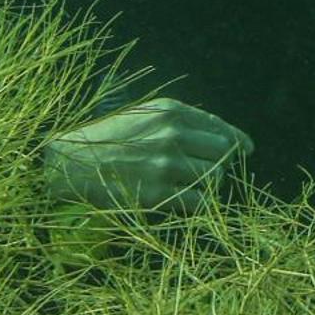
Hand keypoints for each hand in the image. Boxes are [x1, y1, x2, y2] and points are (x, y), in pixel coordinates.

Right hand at [43, 98, 254, 215]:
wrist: (69, 162)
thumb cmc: (109, 138)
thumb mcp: (144, 114)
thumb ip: (184, 121)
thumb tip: (235, 142)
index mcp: (171, 111)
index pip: (221, 127)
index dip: (236, 141)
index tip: (245, 150)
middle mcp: (173, 134)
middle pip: (223, 153)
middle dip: (221, 163)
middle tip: (206, 170)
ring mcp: (166, 164)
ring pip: (214, 178)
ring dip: (208, 184)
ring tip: (187, 184)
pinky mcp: (158, 194)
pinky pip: (199, 202)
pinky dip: (197, 204)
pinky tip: (183, 200)